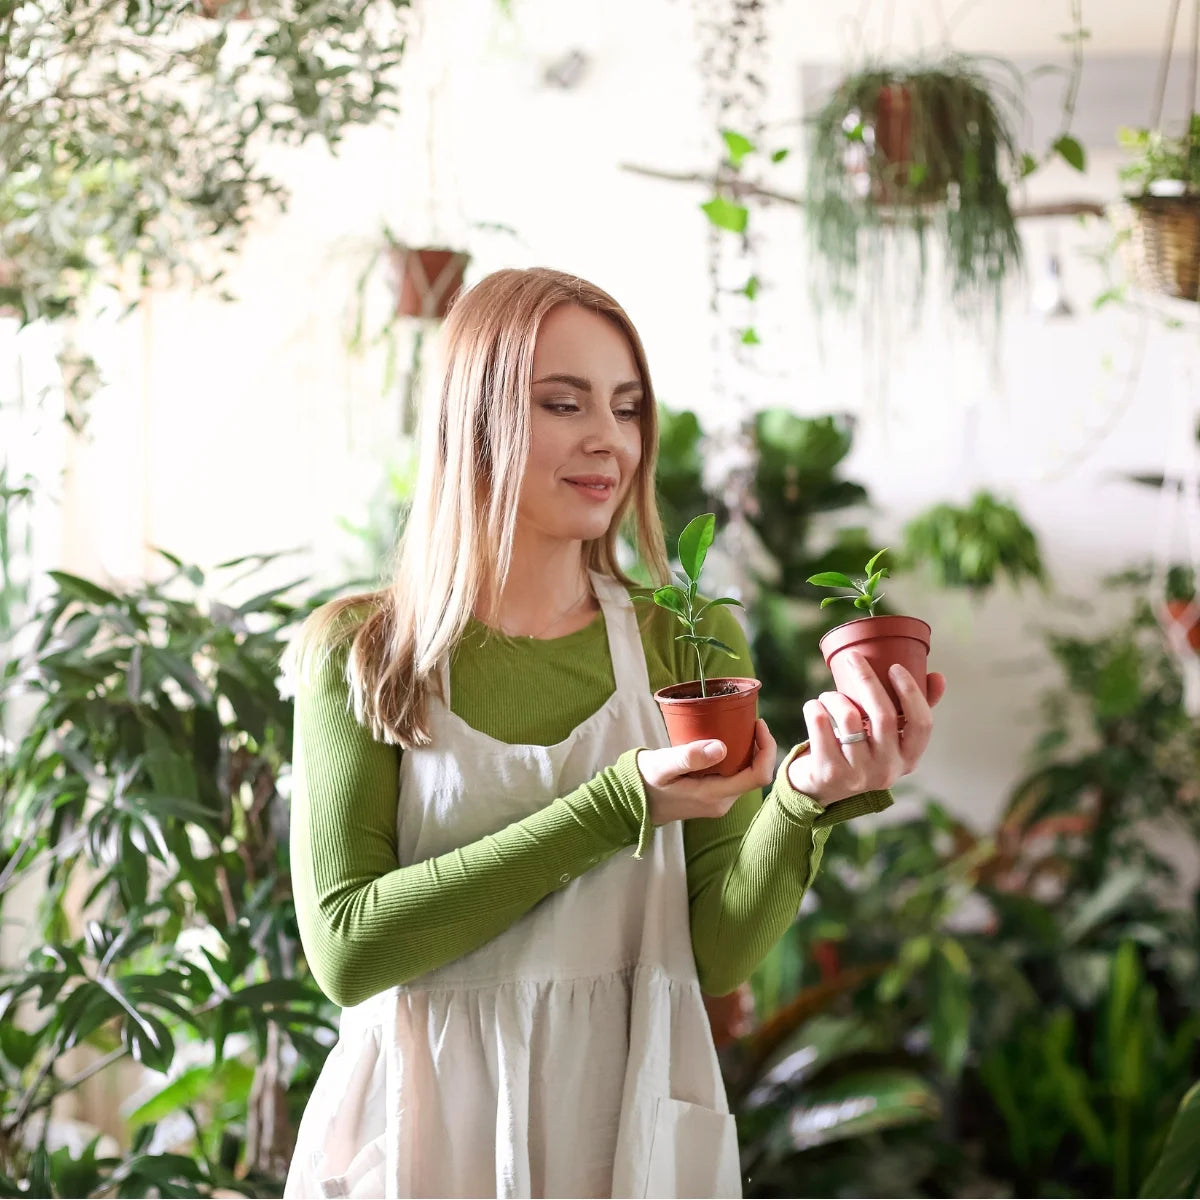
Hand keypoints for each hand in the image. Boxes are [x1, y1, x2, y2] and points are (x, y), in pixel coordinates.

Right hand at [638, 719, 776, 825]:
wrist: (629, 803)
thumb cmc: (644, 782)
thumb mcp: (662, 766)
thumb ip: (689, 757)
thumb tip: (721, 747)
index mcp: (714, 796)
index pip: (758, 776)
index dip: (766, 749)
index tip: (758, 724)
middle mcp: (721, 803)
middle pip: (755, 774)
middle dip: (759, 747)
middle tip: (748, 721)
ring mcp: (717, 802)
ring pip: (745, 775)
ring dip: (747, 752)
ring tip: (737, 727)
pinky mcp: (711, 798)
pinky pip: (733, 776)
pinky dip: (735, 758)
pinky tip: (723, 742)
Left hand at [785, 652, 946, 807]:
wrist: (822, 788)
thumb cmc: (861, 752)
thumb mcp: (890, 739)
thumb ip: (913, 711)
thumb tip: (939, 677)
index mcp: (909, 759)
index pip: (921, 723)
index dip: (911, 692)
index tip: (894, 667)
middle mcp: (887, 770)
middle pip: (884, 715)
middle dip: (867, 679)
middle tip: (853, 658)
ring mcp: (859, 774)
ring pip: (849, 717)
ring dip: (834, 697)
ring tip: (828, 696)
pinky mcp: (830, 773)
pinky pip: (821, 725)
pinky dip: (815, 708)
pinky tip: (815, 707)